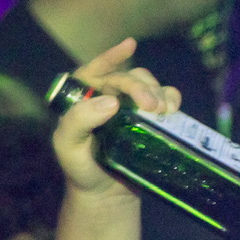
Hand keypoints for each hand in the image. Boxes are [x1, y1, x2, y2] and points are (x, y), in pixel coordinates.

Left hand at [50, 38, 177, 196]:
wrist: (104, 194)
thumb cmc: (80, 167)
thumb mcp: (67, 145)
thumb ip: (78, 122)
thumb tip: (111, 102)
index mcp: (81, 99)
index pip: (94, 70)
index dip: (110, 56)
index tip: (130, 46)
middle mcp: (105, 97)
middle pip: (126, 77)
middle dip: (141, 86)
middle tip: (150, 105)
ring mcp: (129, 107)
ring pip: (148, 84)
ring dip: (158, 92)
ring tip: (160, 111)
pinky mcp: (149, 118)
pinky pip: (164, 98)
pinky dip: (171, 98)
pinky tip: (172, 110)